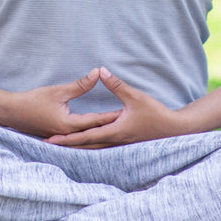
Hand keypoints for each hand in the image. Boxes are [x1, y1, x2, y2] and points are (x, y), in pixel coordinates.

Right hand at [0, 69, 120, 138]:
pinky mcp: (58, 136)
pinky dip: (88, 135)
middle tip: (128, 122)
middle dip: (110, 126)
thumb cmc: (33, 101)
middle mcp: (67, 135)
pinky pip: (77, 137)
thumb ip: (80, 84)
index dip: (112, 116)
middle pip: (94, 131)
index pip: (96, 121)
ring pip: (86, 136)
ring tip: (118, 129)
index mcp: (69, 125)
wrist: (11, 113)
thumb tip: (98, 72)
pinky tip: (97, 133)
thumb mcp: (58, 91)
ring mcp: (62, 138)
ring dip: (100, 132)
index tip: (127, 113)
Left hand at [46, 67, 187, 147]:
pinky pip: (102, 148)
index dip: (66, 139)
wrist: (173, 130)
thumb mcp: (134, 96)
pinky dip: (89, 148)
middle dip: (66, 146)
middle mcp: (114, 142)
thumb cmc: (155, 113)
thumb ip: (116, 84)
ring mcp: (119, 145)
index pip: (84, 137)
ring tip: (60, 146)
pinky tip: (85, 146)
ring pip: (93, 149)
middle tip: (47, 144)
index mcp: (114, 132)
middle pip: (85, 146)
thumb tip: (100, 70)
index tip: (50, 139)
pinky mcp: (123, 144)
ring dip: (77, 148)